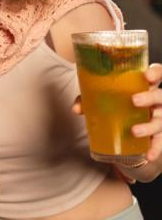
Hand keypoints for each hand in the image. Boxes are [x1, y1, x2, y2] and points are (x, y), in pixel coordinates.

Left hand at [73, 63, 161, 180]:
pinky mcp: (158, 134)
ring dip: (149, 126)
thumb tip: (76, 108)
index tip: (147, 76)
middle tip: (134, 101)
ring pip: (160, 120)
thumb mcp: (103, 98)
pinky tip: (148, 156)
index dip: (156, 73)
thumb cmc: (116, 103)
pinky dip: (155, 149)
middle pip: (160, 96)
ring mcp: (159, 116)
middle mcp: (156, 100)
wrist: (126, 124)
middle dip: (150, 97)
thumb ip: (89, 99)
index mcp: (143, 85)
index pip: (157, 73)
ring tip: (134, 131)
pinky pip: (159, 142)